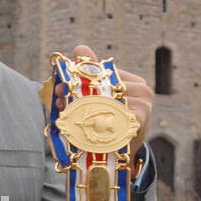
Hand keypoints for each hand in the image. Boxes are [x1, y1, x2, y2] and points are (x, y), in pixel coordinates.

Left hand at [53, 42, 152, 171]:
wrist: (124, 152)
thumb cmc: (113, 120)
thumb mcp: (103, 96)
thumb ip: (92, 71)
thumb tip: (80, 48)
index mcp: (135, 81)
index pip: (104, 74)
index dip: (79, 78)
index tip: (59, 85)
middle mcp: (143, 91)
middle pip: (105, 86)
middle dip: (77, 92)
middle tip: (57, 97)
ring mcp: (143, 106)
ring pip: (105, 101)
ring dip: (81, 106)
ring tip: (64, 112)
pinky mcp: (138, 122)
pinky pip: (111, 117)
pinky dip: (92, 121)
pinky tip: (79, 125)